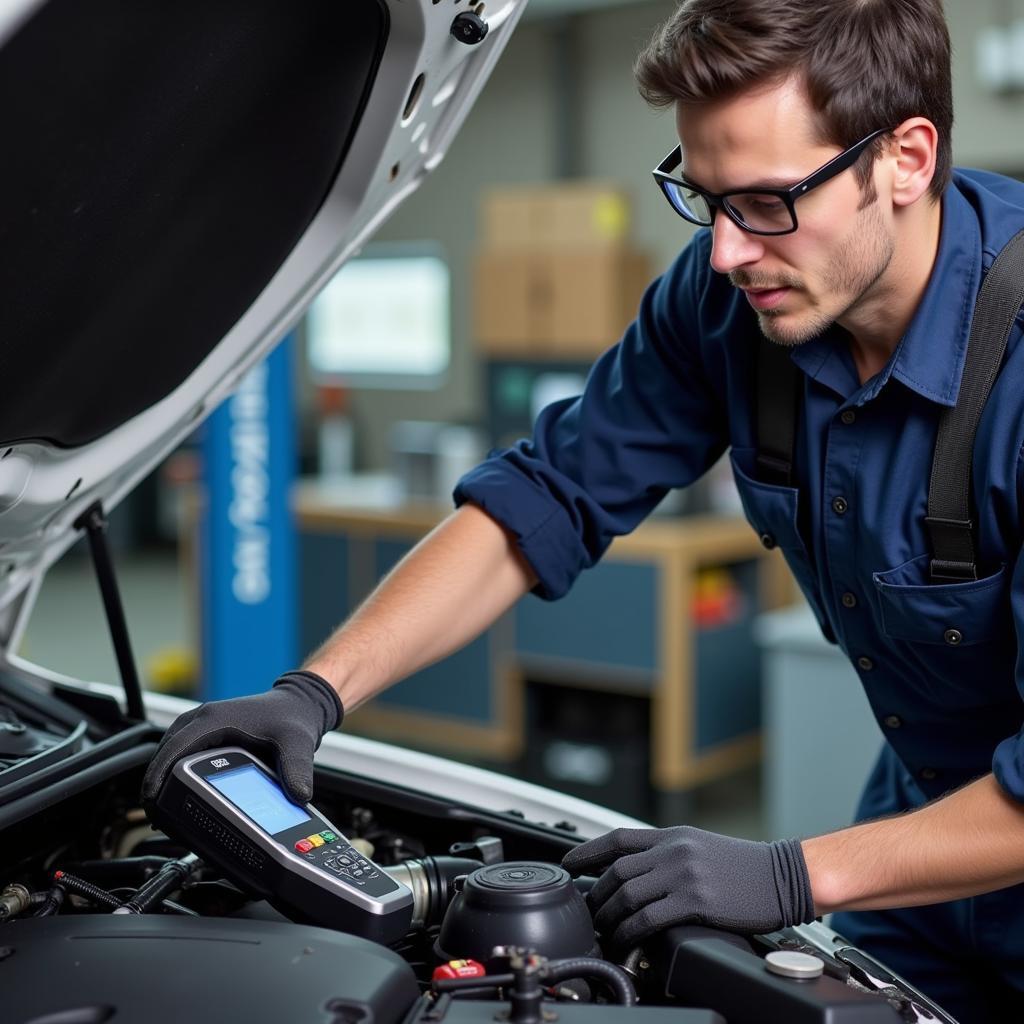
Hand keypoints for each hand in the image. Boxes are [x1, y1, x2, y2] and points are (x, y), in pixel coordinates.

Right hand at [141, 670, 342, 804]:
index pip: (176, 746)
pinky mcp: (206, 731)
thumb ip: (297, 769)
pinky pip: (179, 750)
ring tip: (159, 808)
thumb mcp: (296, 744)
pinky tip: (174, 791)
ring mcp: (202, 723)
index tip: (151, 798)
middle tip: (152, 813)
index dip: (159, 773)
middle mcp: (204, 717)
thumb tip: (299, 794)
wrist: (297, 704)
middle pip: (166, 750)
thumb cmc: (292, 718)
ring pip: (170, 750)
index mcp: (216, 718)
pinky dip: (172, 768)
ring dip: (161, 775)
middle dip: (155, 780)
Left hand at [561, 826, 813, 947]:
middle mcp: (674, 851)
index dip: (587, 851)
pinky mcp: (695, 901)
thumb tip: (638, 870)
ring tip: (602, 931)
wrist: (785, 875)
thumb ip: (669, 854)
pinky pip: (647, 918)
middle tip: (588, 912)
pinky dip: (628, 932)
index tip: (569, 863)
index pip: (618, 838)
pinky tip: (625, 941)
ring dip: (608, 916)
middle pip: (616, 870)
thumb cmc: (746, 866)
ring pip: (626, 894)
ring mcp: (683, 874)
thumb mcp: (701, 847)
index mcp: (673, 835)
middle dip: (596, 894)